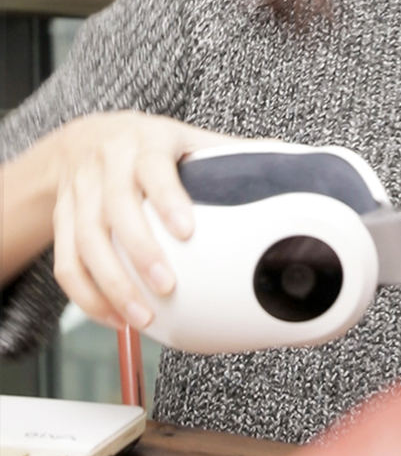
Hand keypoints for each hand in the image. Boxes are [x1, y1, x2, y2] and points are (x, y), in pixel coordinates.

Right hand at [45, 112, 233, 331]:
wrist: (83, 138)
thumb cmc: (147, 145)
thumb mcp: (185, 137)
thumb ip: (228, 153)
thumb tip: (285, 158)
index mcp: (145, 142)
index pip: (152, 167)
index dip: (167, 198)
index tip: (187, 230)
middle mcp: (107, 164)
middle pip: (115, 208)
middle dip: (139, 251)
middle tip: (166, 287)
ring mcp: (80, 192)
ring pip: (84, 241)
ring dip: (110, 285)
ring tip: (140, 317)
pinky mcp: (61, 219)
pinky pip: (66, 262)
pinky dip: (87, 296)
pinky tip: (113, 318)